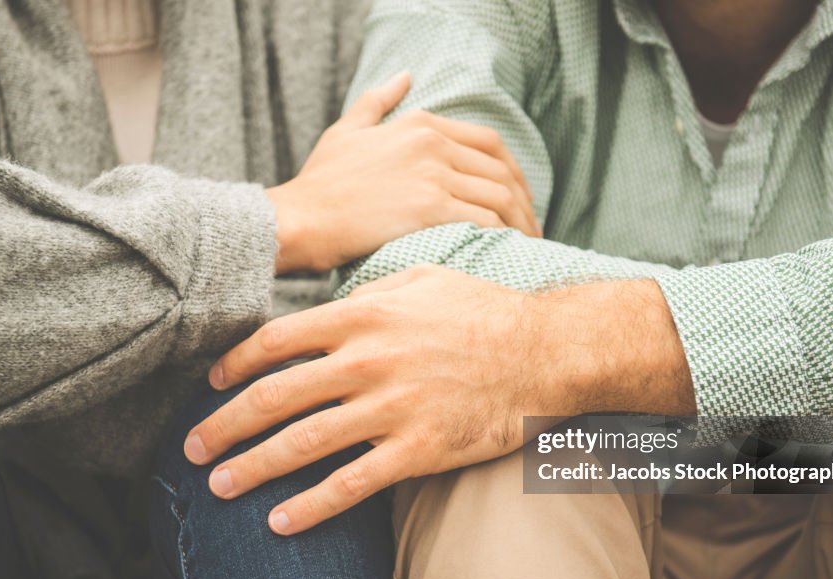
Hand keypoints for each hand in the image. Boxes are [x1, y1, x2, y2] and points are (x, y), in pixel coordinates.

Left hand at [184, 267, 693, 533]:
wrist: (546, 352)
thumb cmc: (484, 310)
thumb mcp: (423, 279)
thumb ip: (369, 292)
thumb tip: (329, 306)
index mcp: (363, 316)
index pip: (276, 342)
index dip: (233, 366)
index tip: (209, 386)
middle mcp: (368, 361)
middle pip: (274, 397)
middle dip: (224, 426)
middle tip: (192, 449)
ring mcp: (392, 407)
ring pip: (303, 444)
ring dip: (252, 468)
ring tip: (219, 488)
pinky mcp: (419, 449)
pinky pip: (352, 484)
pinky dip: (311, 506)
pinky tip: (280, 522)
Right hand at [267, 72, 539, 273]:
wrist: (300, 218)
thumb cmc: (320, 183)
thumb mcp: (347, 130)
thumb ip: (378, 101)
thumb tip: (403, 75)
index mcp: (420, 124)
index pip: (489, 142)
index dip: (512, 171)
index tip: (519, 195)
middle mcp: (433, 143)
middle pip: (502, 169)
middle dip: (524, 199)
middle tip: (532, 224)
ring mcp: (433, 174)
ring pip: (499, 195)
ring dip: (521, 221)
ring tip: (527, 243)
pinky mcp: (430, 208)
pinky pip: (485, 219)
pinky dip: (504, 235)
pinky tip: (508, 250)